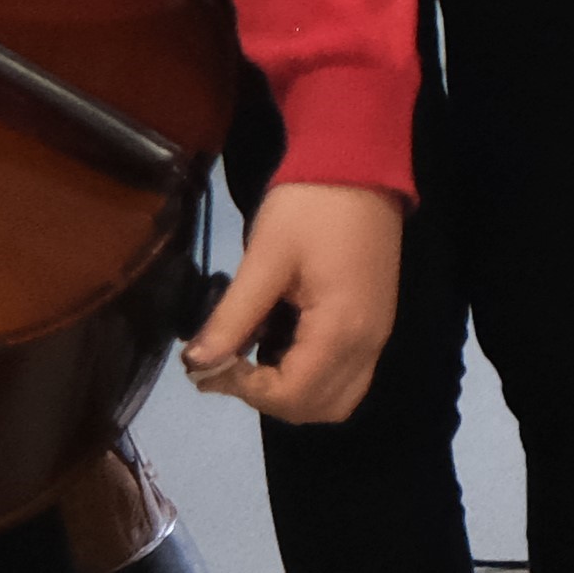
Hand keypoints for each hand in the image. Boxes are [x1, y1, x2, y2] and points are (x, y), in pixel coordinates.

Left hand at [180, 178, 403, 422]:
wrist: (359, 164)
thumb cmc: (309, 208)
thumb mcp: (263, 259)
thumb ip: (232, 317)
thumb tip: (197, 363)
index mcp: (341, 328)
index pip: (291, 394)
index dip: (244, 390)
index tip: (210, 363)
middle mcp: (367, 343)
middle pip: (318, 409)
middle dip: (268, 400)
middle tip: (229, 366)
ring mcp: (376, 335)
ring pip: (337, 400)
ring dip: (293, 395)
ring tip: (254, 361)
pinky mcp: (375, 323)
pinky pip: (346, 376)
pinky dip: (312, 379)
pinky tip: (280, 346)